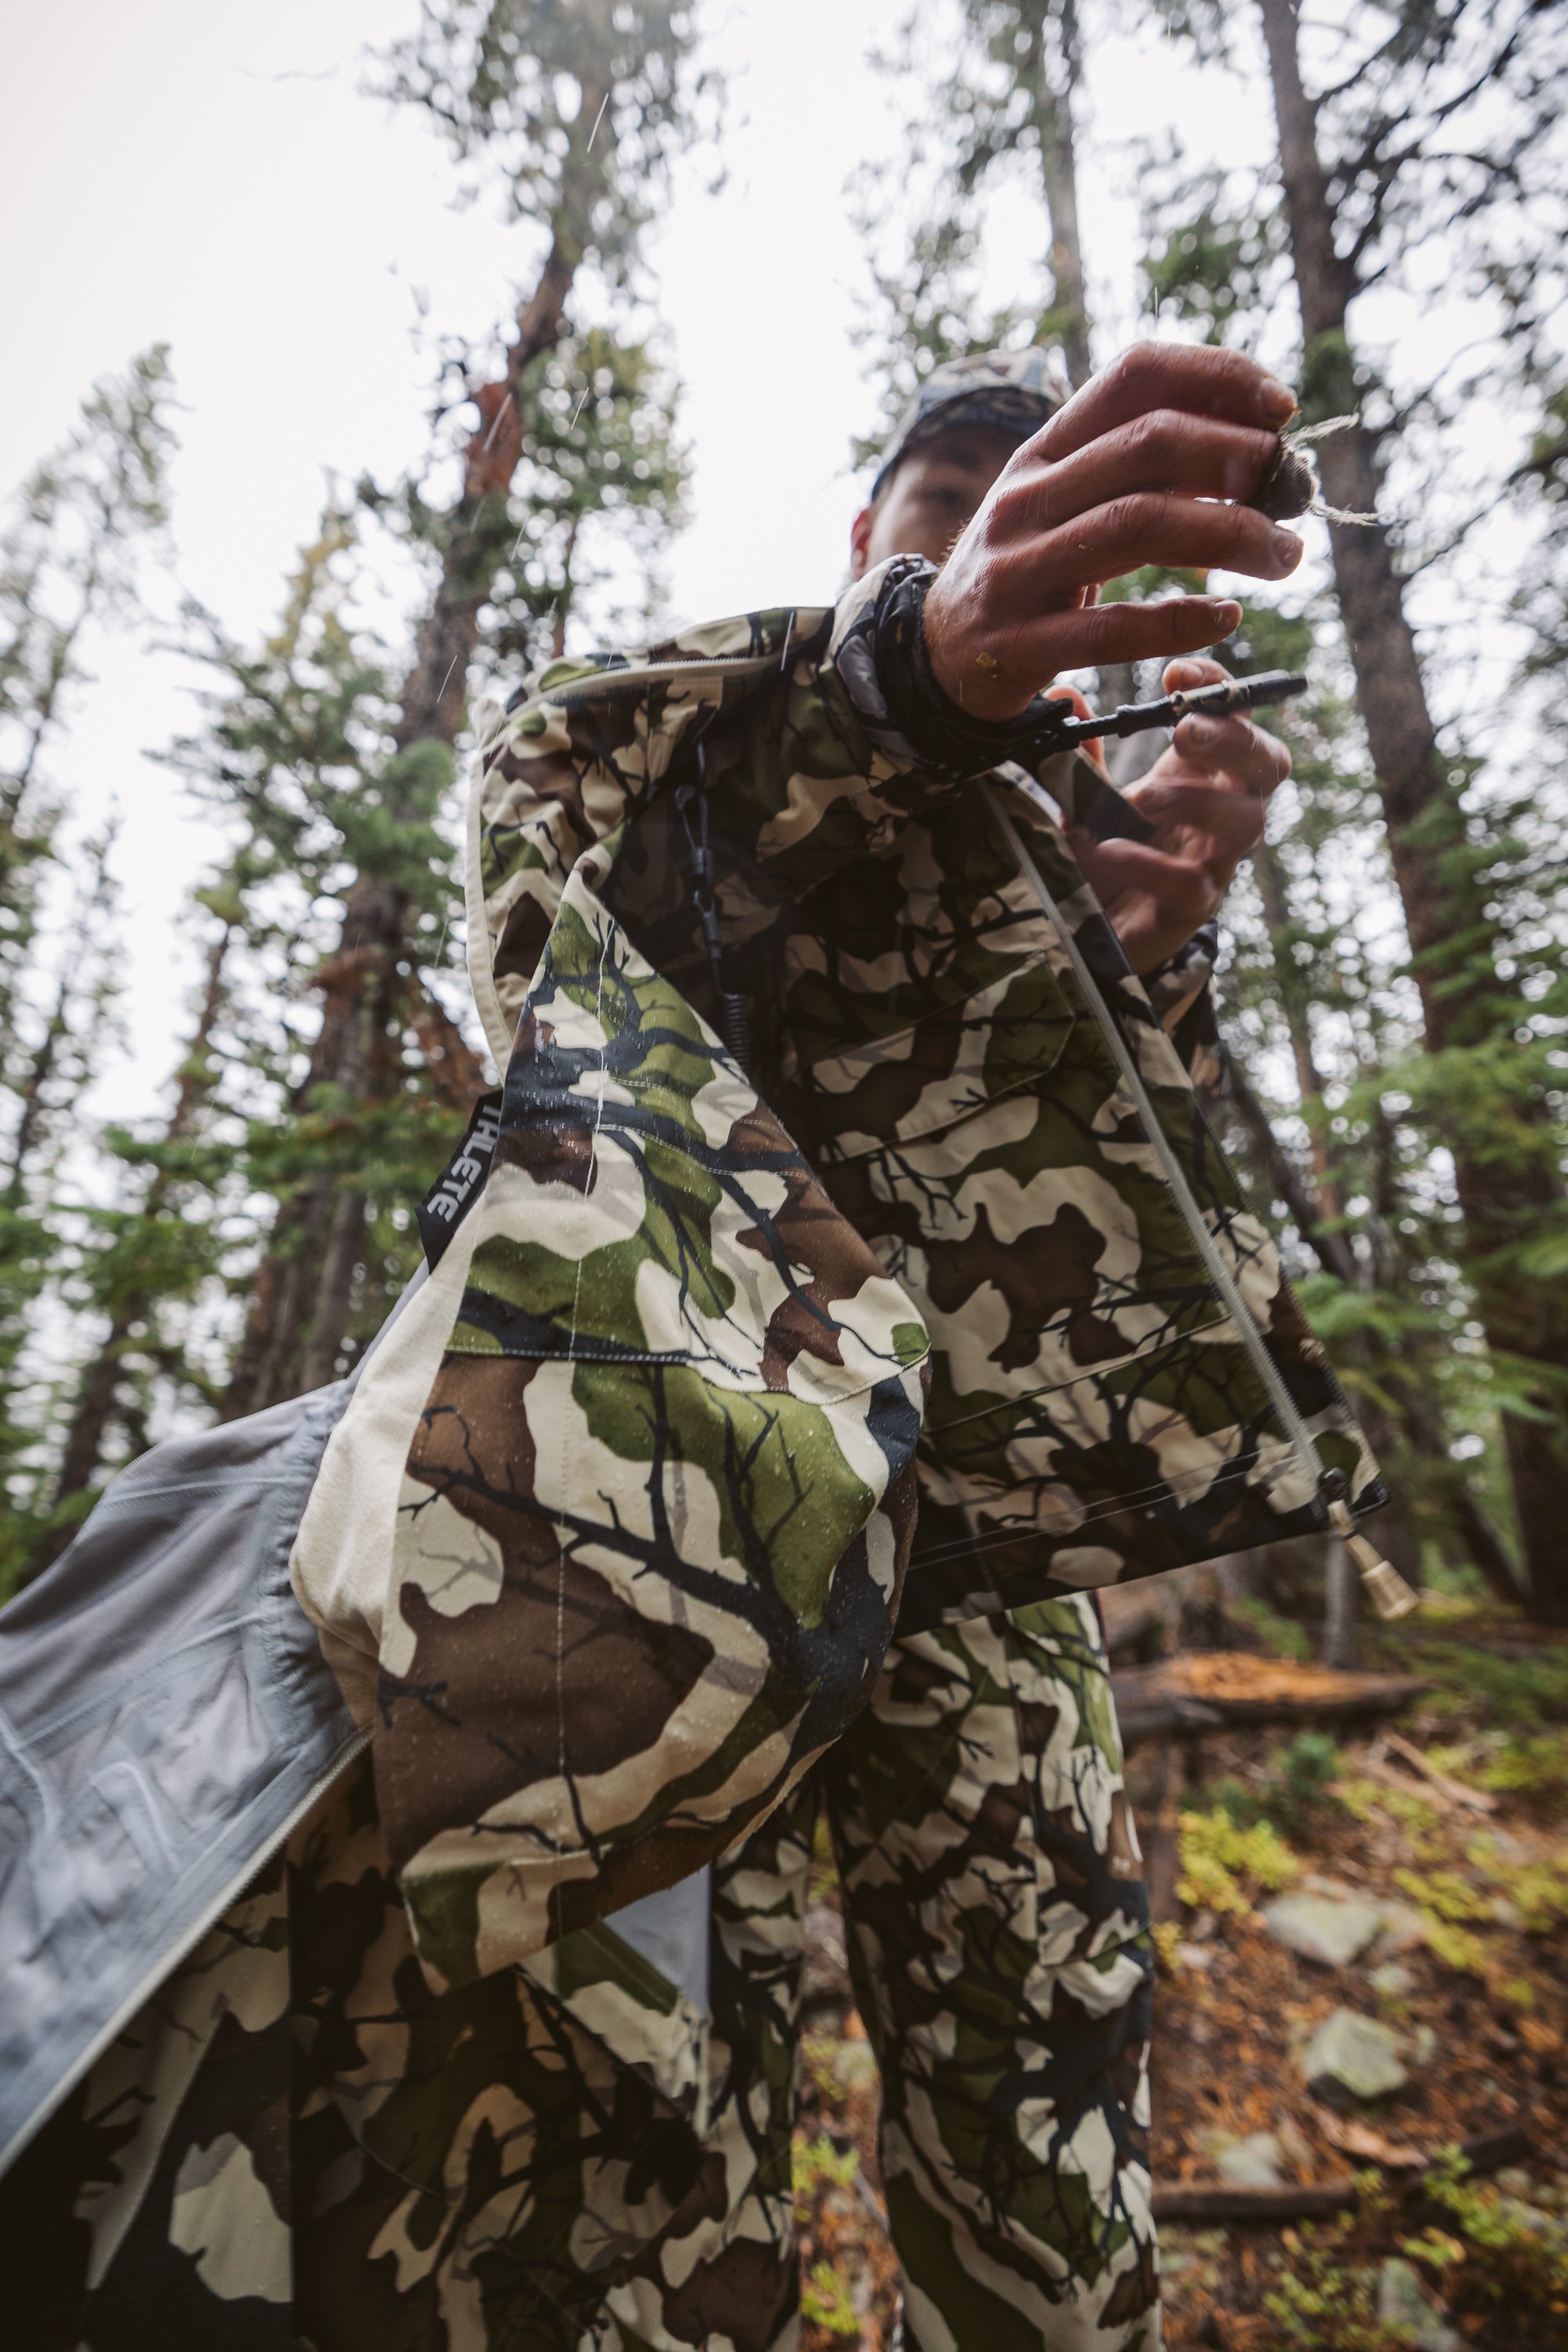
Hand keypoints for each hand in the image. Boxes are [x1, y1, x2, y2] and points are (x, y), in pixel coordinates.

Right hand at [923, 342, 1301, 719]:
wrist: (938, 655)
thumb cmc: (1030, 567)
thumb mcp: (1066, 501)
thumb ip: (1141, 469)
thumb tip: (1256, 442)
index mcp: (1043, 449)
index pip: (1133, 375)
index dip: (1217, 376)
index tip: (1282, 407)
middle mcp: (1025, 497)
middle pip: (1147, 445)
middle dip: (1237, 458)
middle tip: (1293, 490)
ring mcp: (1015, 569)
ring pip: (1137, 525)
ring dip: (1230, 535)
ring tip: (1284, 554)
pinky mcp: (1018, 642)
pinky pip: (1112, 627)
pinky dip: (1181, 620)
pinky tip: (1227, 618)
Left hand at [1073, 657, 1288, 975]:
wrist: (1088, 929)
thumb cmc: (1100, 850)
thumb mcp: (1085, 796)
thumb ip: (1081, 752)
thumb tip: (1066, 696)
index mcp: (1200, 769)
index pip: (1235, 714)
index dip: (1219, 687)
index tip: (1176, 672)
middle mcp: (1221, 809)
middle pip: (1268, 762)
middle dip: (1234, 739)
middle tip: (1183, 729)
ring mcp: (1213, 858)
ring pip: (1247, 822)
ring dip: (1198, 801)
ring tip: (1143, 796)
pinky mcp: (1192, 907)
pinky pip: (1190, 882)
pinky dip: (1152, 864)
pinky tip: (1113, 849)